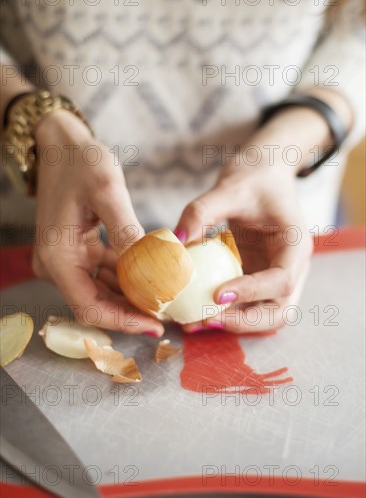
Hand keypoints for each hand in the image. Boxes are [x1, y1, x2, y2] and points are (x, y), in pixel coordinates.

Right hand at [32, 110, 163, 335]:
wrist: (59, 144)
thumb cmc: (81, 161)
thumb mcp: (107, 190)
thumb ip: (126, 229)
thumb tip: (151, 264)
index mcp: (58, 257)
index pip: (90, 306)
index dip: (123, 321)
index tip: (155, 325)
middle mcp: (57, 265)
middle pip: (97, 305)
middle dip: (132, 313)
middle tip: (169, 316)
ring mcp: (66, 260)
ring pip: (102, 292)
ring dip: (132, 299)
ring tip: (166, 301)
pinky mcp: (76, 252)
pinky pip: (104, 275)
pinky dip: (127, 280)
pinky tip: (153, 279)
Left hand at [174, 159, 312, 332]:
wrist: (265, 173)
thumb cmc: (254, 176)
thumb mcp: (229, 187)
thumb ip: (202, 211)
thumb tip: (175, 241)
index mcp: (296, 245)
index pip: (281, 280)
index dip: (251, 292)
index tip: (216, 295)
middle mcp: (292, 267)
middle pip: (279, 312)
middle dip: (244, 322)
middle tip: (205, 320)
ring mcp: (275, 276)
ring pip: (263, 315)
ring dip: (232, 324)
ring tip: (194, 323)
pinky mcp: (258, 278)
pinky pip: (245, 305)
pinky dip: (223, 313)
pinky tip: (193, 312)